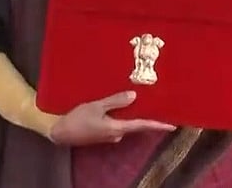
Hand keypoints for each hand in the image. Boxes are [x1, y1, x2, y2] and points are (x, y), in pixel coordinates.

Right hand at [48, 90, 175, 145]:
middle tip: (159, 108)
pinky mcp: (103, 133)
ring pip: (126, 124)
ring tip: (141, 102)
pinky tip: (121, 107)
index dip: (157, 125)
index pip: (142, 126)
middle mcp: (116, 134)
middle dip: (147, 117)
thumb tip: (134, 96)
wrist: (59, 132)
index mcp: (117, 128)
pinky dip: (122, 116)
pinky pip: (117, 124)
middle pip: (136, 126)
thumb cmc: (77, 119)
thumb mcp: (96, 106)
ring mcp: (109, 135)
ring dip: (133, 115)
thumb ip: (115, 101)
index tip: (172, 126)